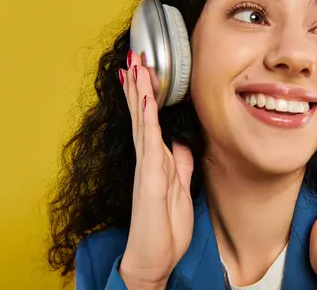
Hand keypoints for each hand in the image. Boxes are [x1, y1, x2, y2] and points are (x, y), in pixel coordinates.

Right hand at [118, 51, 194, 288]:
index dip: (146, 96)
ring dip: (140, 94)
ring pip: (142, 122)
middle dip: (139, 86)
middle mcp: (148, 159)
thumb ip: (179, 164)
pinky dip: (148, 120)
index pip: (149, 121)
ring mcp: (147, 168)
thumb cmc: (164, 227)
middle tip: (136, 58)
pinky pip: (149, 144)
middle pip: (142, 115)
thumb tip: (181, 143)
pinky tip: (147, 101)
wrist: (154, 258)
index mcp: (156, 161)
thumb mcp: (180, 189)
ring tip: (136, 67)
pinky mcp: (149, 179)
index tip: (144, 73)